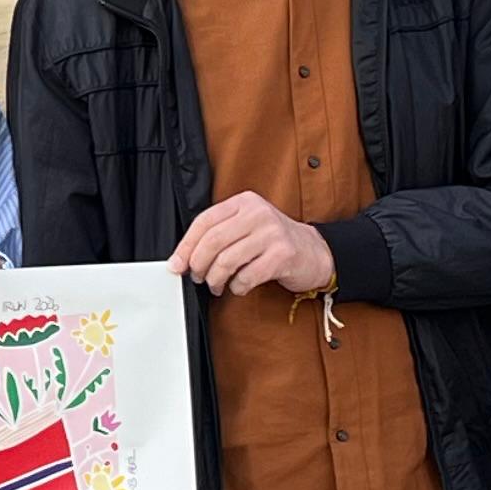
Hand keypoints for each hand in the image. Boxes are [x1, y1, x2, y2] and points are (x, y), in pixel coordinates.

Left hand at [172, 191, 334, 297]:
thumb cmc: (273, 242)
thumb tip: (182, 259)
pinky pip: (247, 276)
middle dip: (198, 264)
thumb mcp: (246, 227)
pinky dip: (237, 287)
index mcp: (244, 203)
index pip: (204, 221)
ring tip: (217, 284)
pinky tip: (239, 286)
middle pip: (213, 241)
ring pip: (227, 261)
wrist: (314, 252)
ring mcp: (272, 233)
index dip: (186, 245)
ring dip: (216, 279)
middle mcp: (258, 213)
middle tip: (197, 277)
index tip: (176, 264)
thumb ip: (219, 235)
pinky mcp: (283, 255)